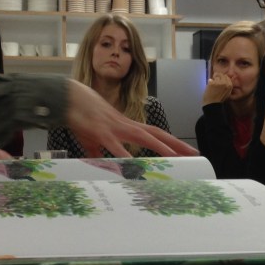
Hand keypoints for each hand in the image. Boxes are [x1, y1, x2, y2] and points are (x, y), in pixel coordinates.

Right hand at [64, 80, 196, 157]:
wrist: (69, 98)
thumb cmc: (82, 117)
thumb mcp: (94, 138)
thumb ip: (99, 152)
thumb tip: (100, 163)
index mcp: (128, 127)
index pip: (156, 134)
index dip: (172, 143)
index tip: (187, 152)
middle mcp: (127, 126)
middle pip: (158, 134)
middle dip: (177, 144)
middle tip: (195, 154)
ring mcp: (116, 128)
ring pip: (144, 137)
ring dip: (160, 147)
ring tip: (175, 158)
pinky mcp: (102, 132)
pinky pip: (116, 147)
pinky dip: (125, 156)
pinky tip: (133, 166)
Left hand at [202, 73, 231, 105]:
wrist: (212, 104)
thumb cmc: (219, 99)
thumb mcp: (227, 92)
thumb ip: (227, 84)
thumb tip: (229, 76)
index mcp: (230, 85)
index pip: (226, 76)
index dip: (222, 77)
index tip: (219, 79)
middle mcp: (225, 83)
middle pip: (221, 75)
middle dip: (218, 76)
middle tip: (215, 81)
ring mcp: (218, 83)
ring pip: (216, 76)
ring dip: (213, 80)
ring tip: (213, 86)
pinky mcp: (212, 83)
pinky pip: (210, 79)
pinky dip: (209, 82)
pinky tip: (209, 87)